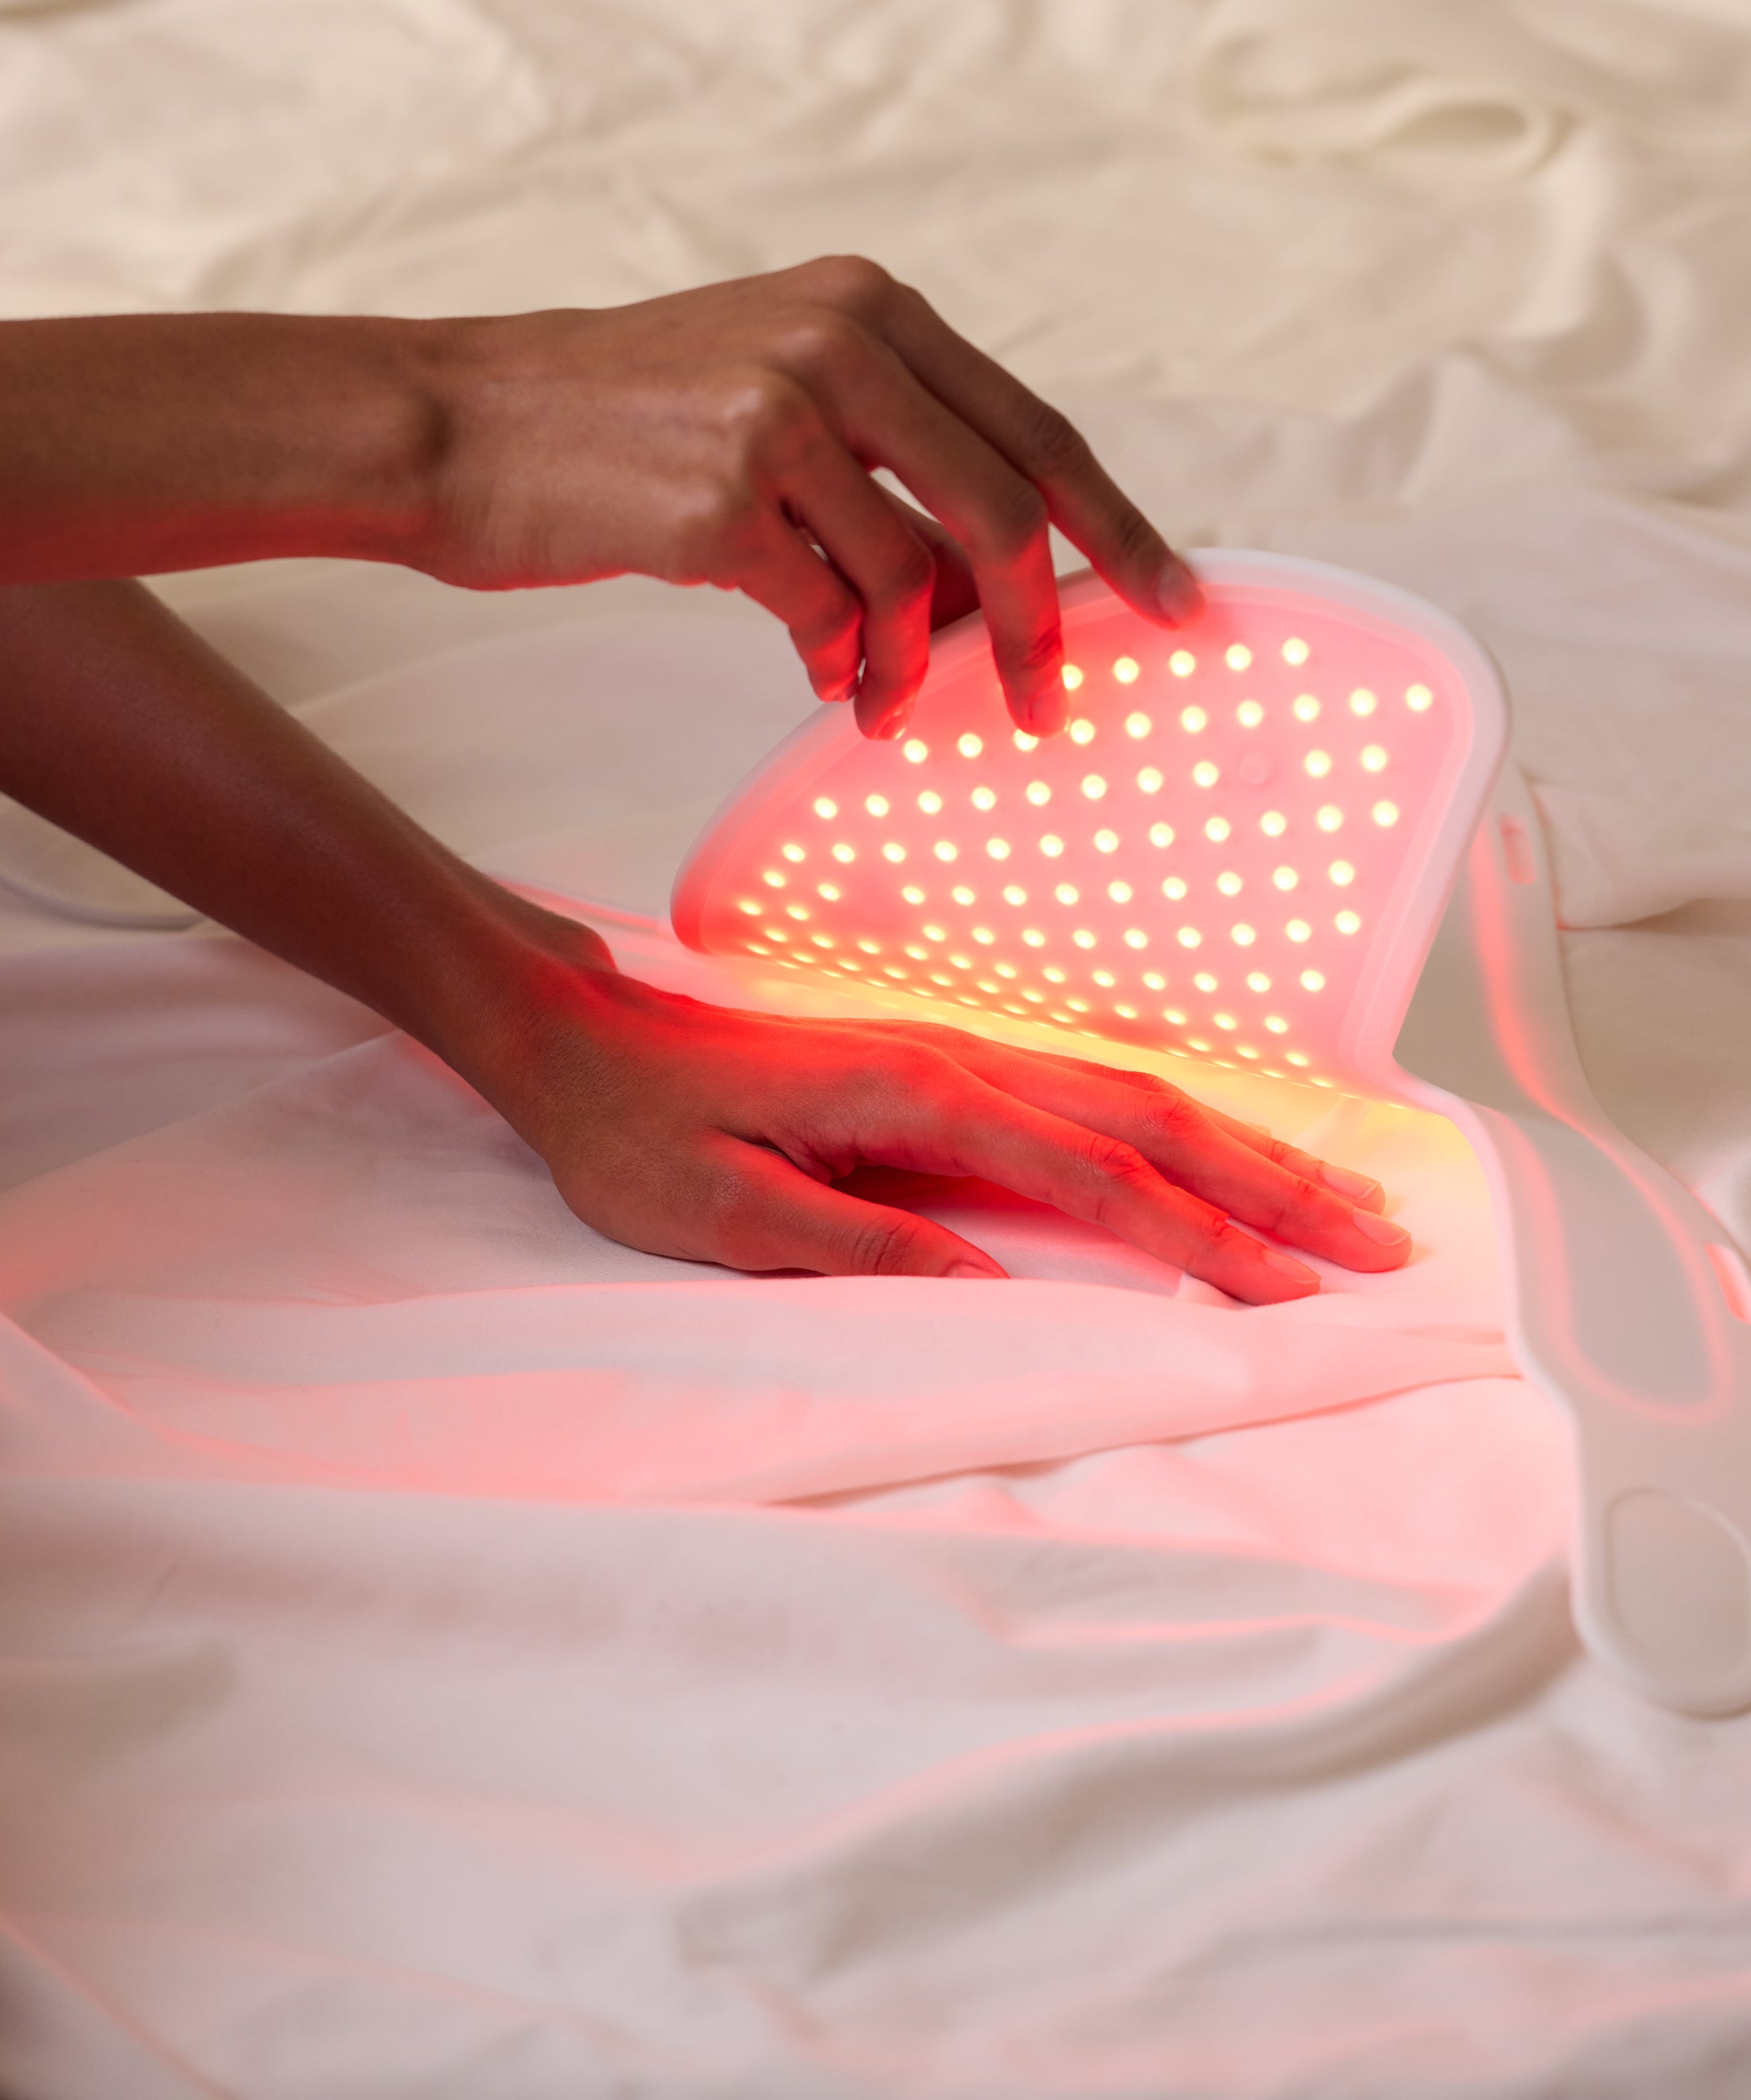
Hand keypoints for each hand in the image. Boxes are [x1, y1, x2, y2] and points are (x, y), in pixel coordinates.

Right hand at [426, 255, 1198, 738]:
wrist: (454, 425)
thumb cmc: (614, 425)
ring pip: (917, 577)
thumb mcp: (767, 379)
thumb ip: (885, 444)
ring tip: (883, 700)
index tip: (1175, 600)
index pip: (1035, 427)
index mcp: (868, 305)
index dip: (1115, 525)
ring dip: (914, 664)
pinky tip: (810, 669)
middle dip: (1041, 626)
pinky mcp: (722, 500)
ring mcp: (779, 415)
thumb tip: (998, 573)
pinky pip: (827, 615)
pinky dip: (833, 660)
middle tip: (1048, 703)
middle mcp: (837, 343)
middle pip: (1005, 508)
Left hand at [479, 923, 1407, 1303]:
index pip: (1099, 1175)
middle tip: (1382, 1239)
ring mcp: (958, 1052)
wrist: (579, 1037)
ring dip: (1245, 1143)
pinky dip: (1178, 1122)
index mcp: (920, 1095)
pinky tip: (1220, 1146)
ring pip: (1135, 1093)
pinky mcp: (944, 1065)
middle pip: (1154, 1116)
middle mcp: (961, 1058)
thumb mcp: (722, 1211)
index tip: (1295, 1290)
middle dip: (1274, 1180)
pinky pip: (1090, 1091)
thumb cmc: (636, 1132)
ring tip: (1339, 1195)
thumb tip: (994, 1288)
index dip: (1205, 1234)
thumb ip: (857, 1243)